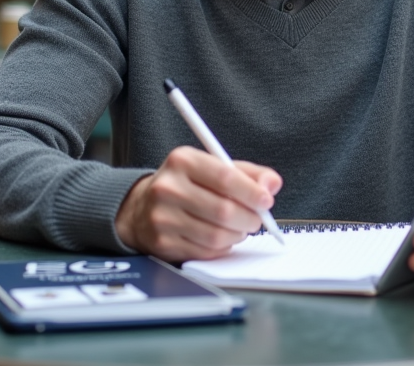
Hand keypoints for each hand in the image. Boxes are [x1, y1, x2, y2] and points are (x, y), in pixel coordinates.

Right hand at [114, 146, 281, 261]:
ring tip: (239, 228)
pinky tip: (221, 238)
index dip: (252, 192)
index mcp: (182, 161)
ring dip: (237, 235)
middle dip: (249, 218)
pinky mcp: (162, 242)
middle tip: (256, 219)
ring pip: (216, 234)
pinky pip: (205, 251)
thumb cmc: (185, 184)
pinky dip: (222, 247)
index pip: (225, 177)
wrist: (141, 207)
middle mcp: (168, 187)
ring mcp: (162, 217)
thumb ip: (246, 173)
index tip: (266, 201)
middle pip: (223, 210)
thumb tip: (272, 184)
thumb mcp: (212, 168)